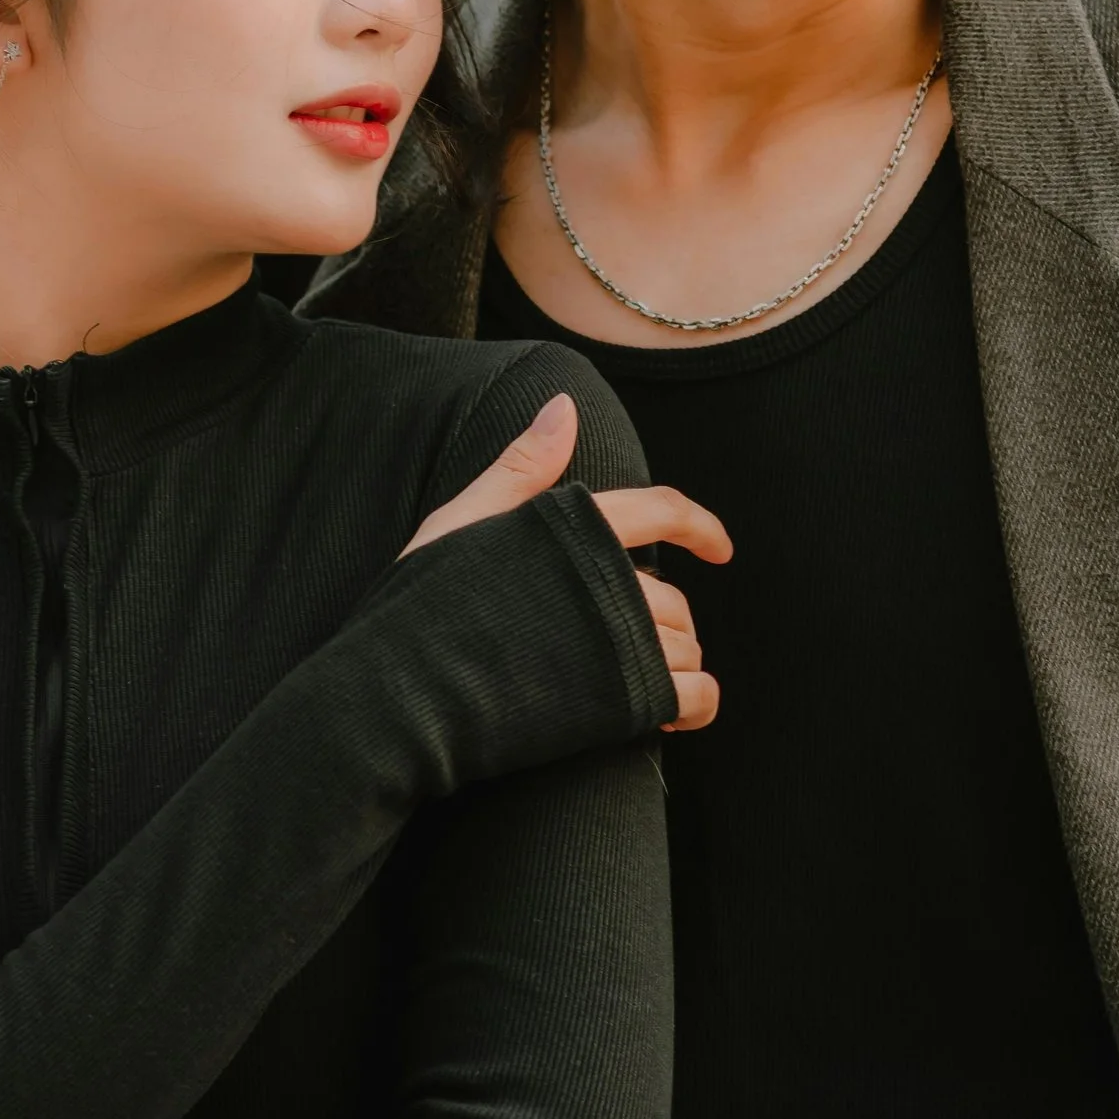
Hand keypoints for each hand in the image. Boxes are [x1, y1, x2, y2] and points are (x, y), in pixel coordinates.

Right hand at [403, 391, 731, 730]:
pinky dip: (696, 705)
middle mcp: (605, 579)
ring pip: (682, 646)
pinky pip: (690, 696)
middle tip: (641, 645)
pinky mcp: (621, 700)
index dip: (699, 524)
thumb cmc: (419, 608)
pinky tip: (676, 715)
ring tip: (644, 680)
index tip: (721, 548)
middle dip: (666, 621)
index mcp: (573, 527)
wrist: (397, 696)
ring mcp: (616, 641)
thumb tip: (566, 403)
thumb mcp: (460, 522)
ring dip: (676, 664)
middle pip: (671, 595)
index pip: (660, 509)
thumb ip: (521, 467)